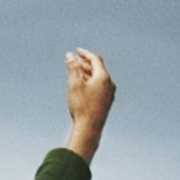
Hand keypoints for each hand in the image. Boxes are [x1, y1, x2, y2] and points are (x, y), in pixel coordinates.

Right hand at [64, 47, 114, 162]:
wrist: (89, 129)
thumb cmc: (81, 106)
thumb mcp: (74, 84)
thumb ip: (72, 67)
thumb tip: (70, 55)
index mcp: (103, 77)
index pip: (95, 59)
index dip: (85, 54)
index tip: (76, 51)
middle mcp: (109, 84)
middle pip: (98, 67)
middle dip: (86, 62)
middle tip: (75, 59)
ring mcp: (109, 93)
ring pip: (99, 77)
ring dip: (88, 71)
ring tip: (77, 70)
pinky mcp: (107, 101)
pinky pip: (100, 85)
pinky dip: (91, 80)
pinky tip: (83, 84)